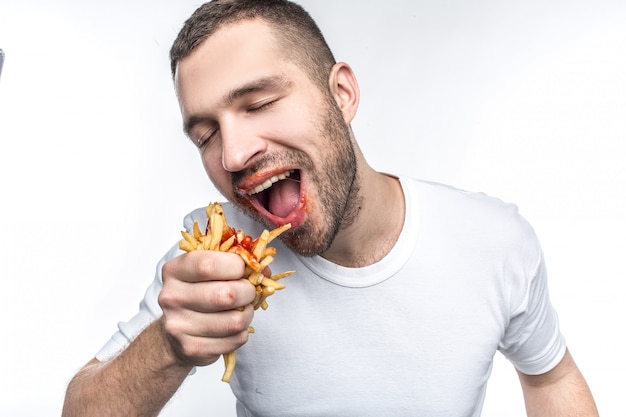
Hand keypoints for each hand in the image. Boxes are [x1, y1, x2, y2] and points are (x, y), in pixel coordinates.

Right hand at [158, 250, 255, 366]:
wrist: (174, 332)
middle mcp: (172, 298)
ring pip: (234, 321)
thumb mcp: (208, 270)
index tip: (243, 268)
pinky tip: (232, 326)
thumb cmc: (198, 294)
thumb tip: (264, 268)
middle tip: (248, 291)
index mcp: (175, 271)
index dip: (236, 265)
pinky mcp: (192, 348)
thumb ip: (234, 262)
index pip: (208, 265)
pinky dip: (242, 332)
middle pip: (226, 294)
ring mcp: (179, 326)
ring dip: (247, 314)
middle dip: (248, 292)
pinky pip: (235, 339)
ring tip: (241, 309)